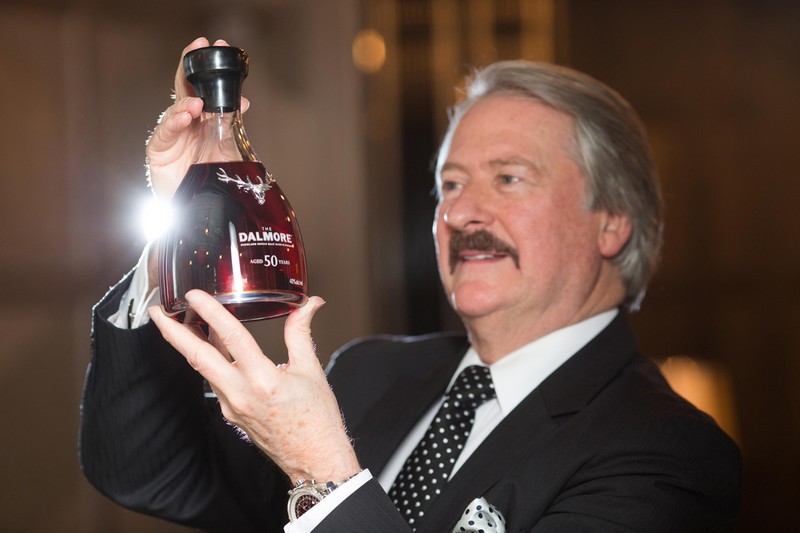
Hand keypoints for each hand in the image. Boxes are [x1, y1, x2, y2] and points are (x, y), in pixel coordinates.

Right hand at [145, 37, 249, 200]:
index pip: (203, 86)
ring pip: (175, 109)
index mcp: (202, 119)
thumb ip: (230, 124)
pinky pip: (166, 133)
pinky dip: (175, 123)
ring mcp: (171, 135)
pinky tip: (186, 117)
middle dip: (190, 67)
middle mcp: (185, 123)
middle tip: (199, 48)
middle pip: (184, 88)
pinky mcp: (159, 150)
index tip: (216, 45)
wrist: (197, 208)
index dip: (207, 66)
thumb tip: (243, 101)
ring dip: (186, 102)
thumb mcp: (226, 148)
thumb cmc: (210, 179)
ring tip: (197, 103)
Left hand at [147, 291, 361, 483]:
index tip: (195, 296)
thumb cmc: (317, 421)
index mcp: (263, 381)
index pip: (231, 338)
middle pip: (197, 357)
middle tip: (156, 310)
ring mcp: (232, 407)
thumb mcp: (312, 370)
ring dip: (190, 344)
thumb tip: (308, 305)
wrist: (315, 461)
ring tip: (182, 321)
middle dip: (172, 332)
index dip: (210, 313)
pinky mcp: (231, 415)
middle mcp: (241, 395)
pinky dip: (209, 361)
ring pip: (203, 369)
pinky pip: (214, 382)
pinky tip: (212, 348)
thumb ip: (301, 334)